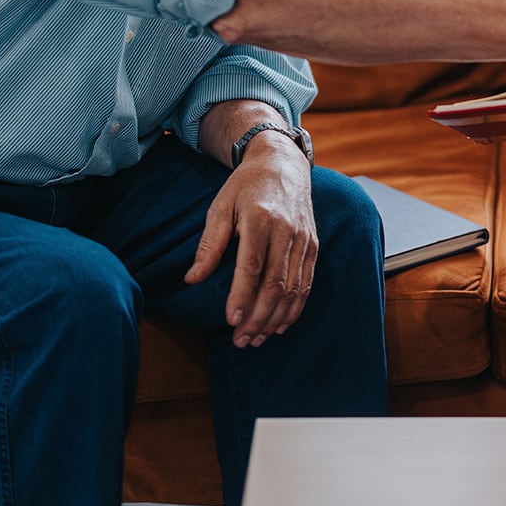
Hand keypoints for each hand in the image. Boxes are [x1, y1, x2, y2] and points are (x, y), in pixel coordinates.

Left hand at [185, 137, 316, 346]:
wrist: (283, 164)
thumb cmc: (245, 187)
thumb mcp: (220, 207)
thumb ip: (209, 245)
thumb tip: (192, 279)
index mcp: (261, 219)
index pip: (253, 266)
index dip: (242, 296)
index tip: (231, 320)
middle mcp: (287, 231)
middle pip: (276, 283)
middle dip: (258, 317)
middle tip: (241, 340)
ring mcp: (303, 239)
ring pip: (293, 288)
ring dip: (275, 318)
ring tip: (256, 339)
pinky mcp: (312, 245)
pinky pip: (306, 283)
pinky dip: (294, 307)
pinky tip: (279, 324)